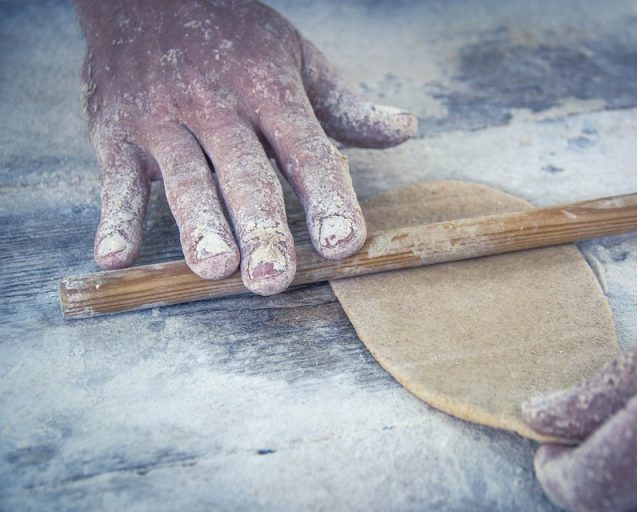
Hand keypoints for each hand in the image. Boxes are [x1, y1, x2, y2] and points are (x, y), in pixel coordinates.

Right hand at [75, 0, 416, 294]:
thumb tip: (403, 130)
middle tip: (273, 277)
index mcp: (270, 92)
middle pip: (245, 174)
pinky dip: (113, 218)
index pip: (306, 152)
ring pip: (185, 179)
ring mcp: (165, 121)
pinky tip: (115, 257)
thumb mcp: (296, 58)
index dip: (326, 198)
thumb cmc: (232, 34)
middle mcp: (219, 109)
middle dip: (261, 227)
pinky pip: (117, 180)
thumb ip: (345, 105)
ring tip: (216, 267)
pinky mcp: (118, 133)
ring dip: (199, 225)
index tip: (342, 243)